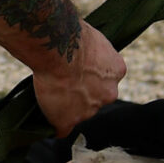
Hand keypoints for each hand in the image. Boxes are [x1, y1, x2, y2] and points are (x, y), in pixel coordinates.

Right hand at [32, 22, 125, 136]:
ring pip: (78, 113)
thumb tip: (80, 48)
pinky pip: (61, 128)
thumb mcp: (90, 38)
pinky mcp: (67, 120)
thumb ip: (91, 51)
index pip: (106, 80)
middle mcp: (108, 93)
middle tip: (62, 83)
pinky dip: (54, 124)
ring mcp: (88, 109)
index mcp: (116, 70)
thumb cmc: (70, 33)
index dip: (90, 77)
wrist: (58, 48)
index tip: (77, 72)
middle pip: (95, 99)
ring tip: (47, 93)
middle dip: (82, 94)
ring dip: (67, 107)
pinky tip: (46, 119)